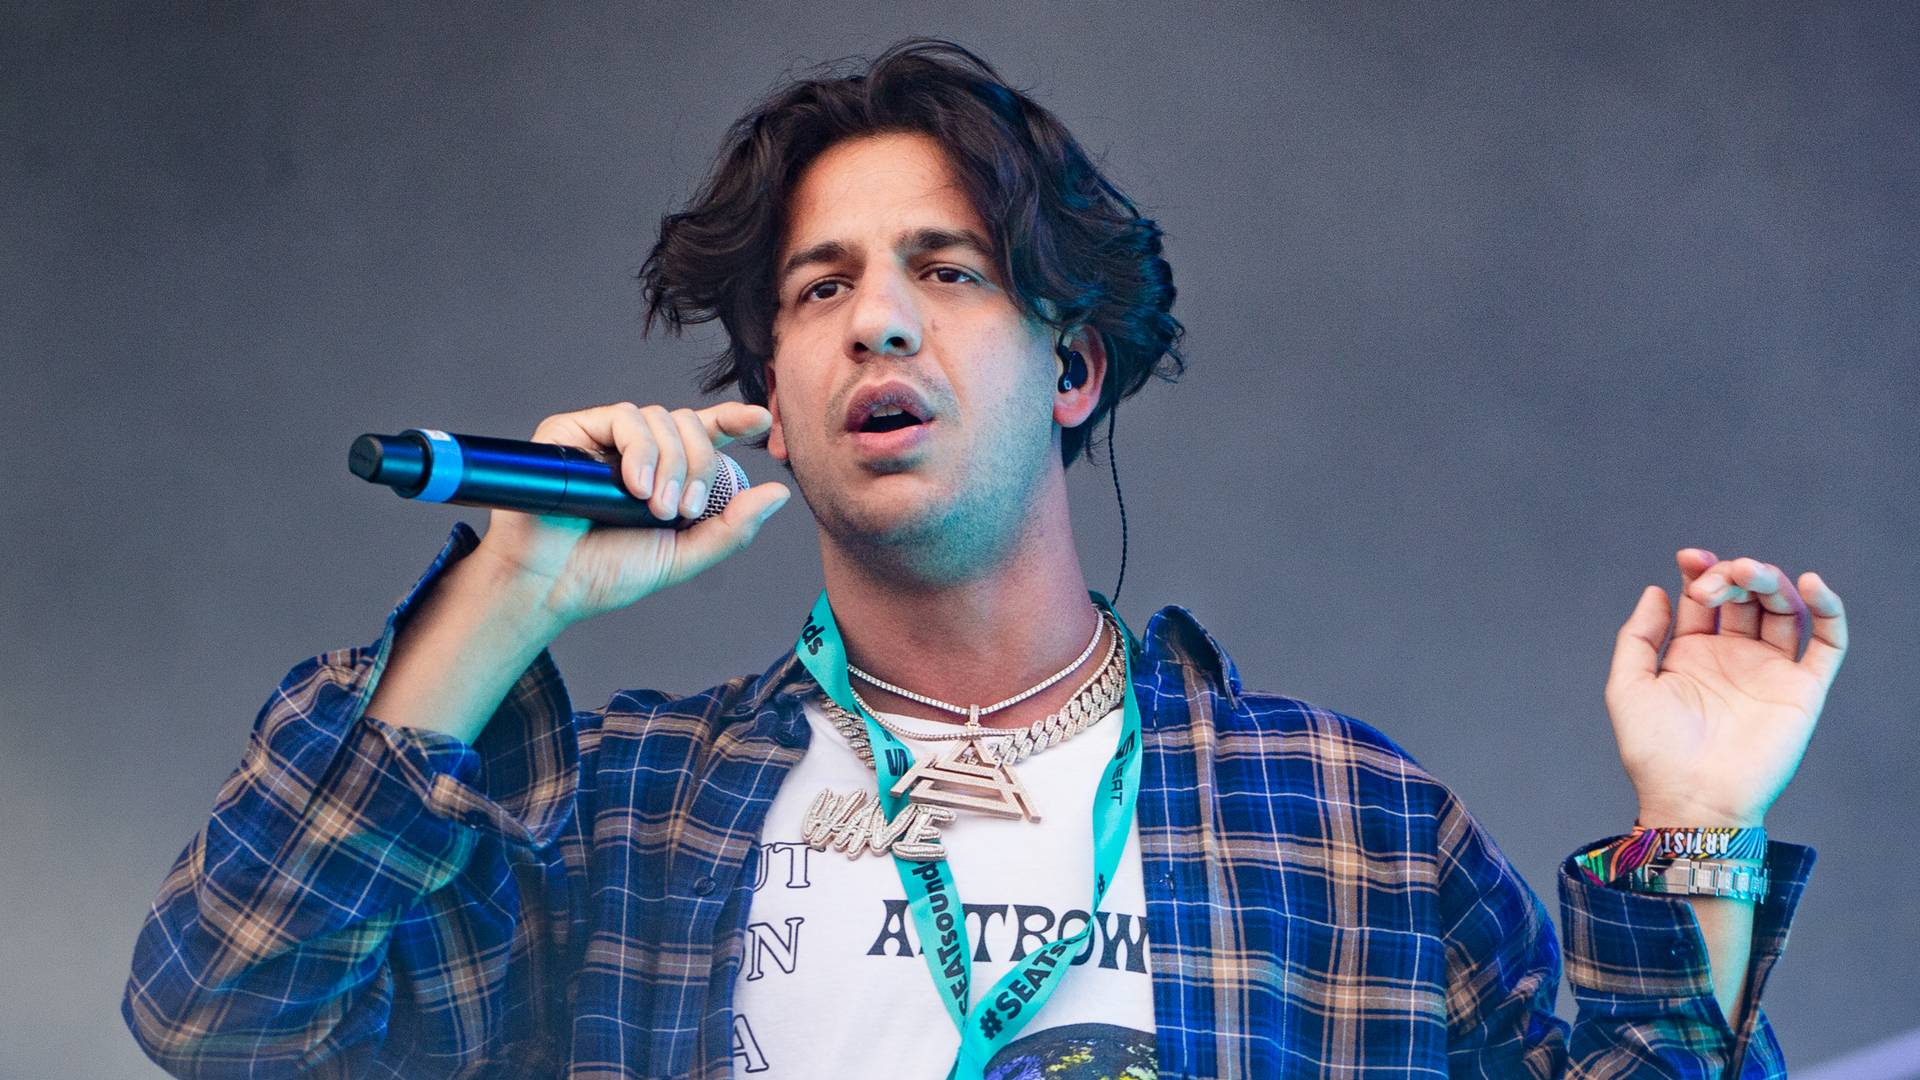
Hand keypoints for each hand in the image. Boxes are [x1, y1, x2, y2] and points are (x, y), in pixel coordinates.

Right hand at [474, 400, 791, 627]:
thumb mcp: (682, 555)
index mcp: (666, 474)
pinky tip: (634, 485)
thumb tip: (778, 493)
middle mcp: (638, 451)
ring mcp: (604, 438)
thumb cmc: (606, 573)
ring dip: (670, 464)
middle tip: (681, 511)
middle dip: (698, 466)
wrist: (549, 586)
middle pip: (689, 427)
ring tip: (655, 508)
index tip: (761, 420)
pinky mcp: (573, 430)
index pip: (706, 433)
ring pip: (661, 419)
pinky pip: (623, 418)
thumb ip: (731, 528)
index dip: (734, 419)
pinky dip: (640, 449)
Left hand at [1604, 549, 1847, 827]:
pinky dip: (1828, 609)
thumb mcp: (1628, 685)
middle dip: (1732, 574)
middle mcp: (1733, 657)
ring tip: (1750, 574)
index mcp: (1692, 653)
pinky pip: (1828, 643)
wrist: (1692, 797)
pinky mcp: (1803, 688)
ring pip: (1783, 609)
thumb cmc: (1654, 750)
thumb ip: (1638, 636)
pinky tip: (1812, 585)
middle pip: (1745, 596)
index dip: (1700, 571)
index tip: (1690, 558)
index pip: (1704, 597)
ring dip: (1771, 581)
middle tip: (1717, 581)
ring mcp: (1770, 670)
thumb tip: (1657, 590)